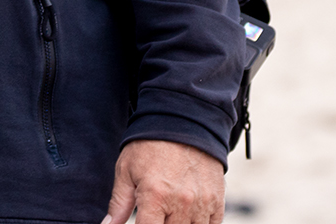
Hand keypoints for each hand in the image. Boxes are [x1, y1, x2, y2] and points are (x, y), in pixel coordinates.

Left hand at [102, 140, 224, 223]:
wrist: (183, 121)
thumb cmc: (150, 145)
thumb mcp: (126, 170)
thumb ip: (118, 204)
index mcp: (155, 196)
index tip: (142, 219)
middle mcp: (180, 202)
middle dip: (160, 223)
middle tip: (156, 211)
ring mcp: (202, 203)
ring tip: (169, 211)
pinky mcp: (217, 200)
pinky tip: (187, 215)